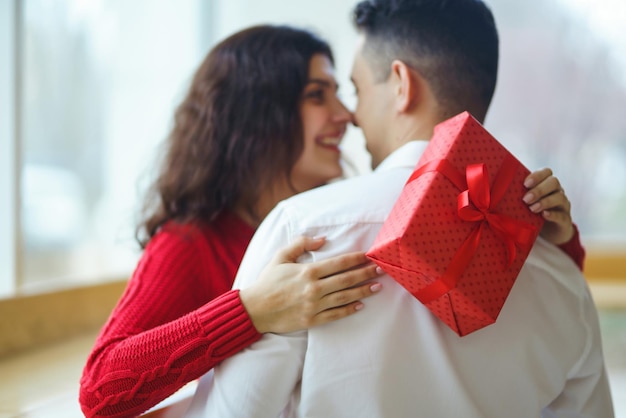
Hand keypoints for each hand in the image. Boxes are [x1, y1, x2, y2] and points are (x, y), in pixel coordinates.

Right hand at [239, 236, 382, 333]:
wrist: (254, 309)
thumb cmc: (267, 281)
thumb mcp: (281, 256)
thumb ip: (301, 244)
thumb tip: (322, 239)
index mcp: (308, 272)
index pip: (339, 263)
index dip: (357, 259)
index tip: (370, 255)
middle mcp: (314, 289)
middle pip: (346, 279)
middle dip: (366, 273)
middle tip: (382, 269)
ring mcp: (314, 306)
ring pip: (345, 297)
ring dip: (363, 291)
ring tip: (378, 286)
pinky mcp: (312, 320)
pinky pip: (335, 314)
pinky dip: (349, 309)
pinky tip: (361, 305)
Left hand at [523, 168, 573, 244]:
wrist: (549, 233)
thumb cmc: (533, 213)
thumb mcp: (526, 203)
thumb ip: (517, 195)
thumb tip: (495, 193)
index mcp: (546, 184)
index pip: (547, 172)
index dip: (537, 176)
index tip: (525, 184)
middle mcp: (557, 191)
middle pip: (554, 182)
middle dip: (539, 189)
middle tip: (525, 199)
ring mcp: (563, 205)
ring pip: (559, 197)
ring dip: (544, 202)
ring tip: (532, 208)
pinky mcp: (565, 219)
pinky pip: (562, 215)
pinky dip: (553, 214)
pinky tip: (544, 215)